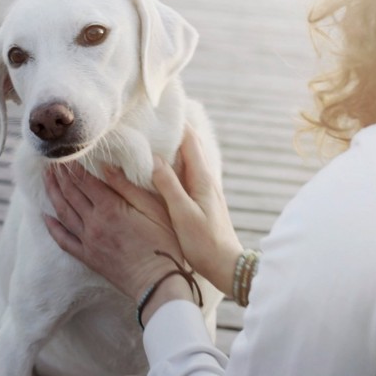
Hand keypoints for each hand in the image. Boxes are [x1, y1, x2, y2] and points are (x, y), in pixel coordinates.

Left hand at [42, 162, 190, 304]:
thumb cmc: (163, 242)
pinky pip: (63, 240)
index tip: (65, 154)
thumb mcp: (152, 207)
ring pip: (63, 212)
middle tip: (51, 161)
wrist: (158, 282)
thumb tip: (106, 165)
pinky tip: (45, 217)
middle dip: (60, 175)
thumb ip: (126, 186)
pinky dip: (52, 227)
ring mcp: (88, 240)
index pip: (84, 180)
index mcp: (109, 207)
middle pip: (70, 193)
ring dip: (52, 193)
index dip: (73, 166)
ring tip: (46, 179)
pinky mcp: (87, 256)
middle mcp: (93, 222)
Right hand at [147, 126, 242, 295]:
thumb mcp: (182, 213)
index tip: (158, 109)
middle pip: (188, 145)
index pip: (189, 139)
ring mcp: (203, 189)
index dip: (175, 122)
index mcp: (202, 178)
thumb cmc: (205, 243)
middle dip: (171, 130)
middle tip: (149, 119)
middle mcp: (205, 179)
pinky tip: (158, 167)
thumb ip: (169, 185)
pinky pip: (184, 173)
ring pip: (185, 159)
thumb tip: (153, 158)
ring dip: (170, 146)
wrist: (226, 267)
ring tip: (149, 137)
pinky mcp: (200, 199)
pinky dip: (171, 164)